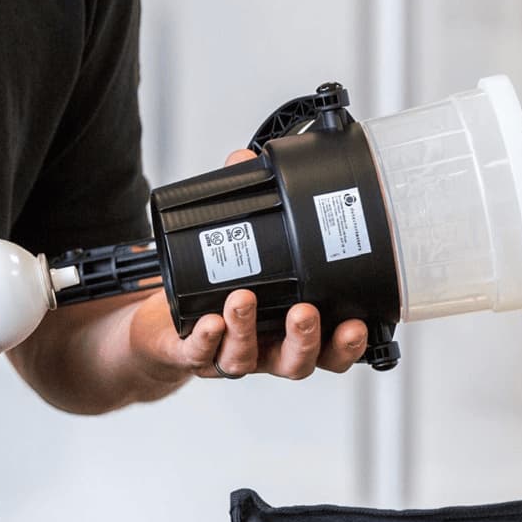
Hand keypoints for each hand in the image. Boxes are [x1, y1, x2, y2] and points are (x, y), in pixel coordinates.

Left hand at [129, 149, 367, 383]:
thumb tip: (245, 158)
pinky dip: (206, 339)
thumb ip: (245, 205)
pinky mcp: (188, 354)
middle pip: (295, 362)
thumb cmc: (215, 295)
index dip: (346, 344)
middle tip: (304, 311)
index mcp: (288, 333)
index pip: (329, 349)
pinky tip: (209, 322)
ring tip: (243, 300)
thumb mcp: (238, 252)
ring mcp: (226, 354)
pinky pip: (198, 354)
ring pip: (245, 359)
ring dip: (246, 330)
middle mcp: (263, 351)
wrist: (163, 330)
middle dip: (304, 338)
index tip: (358, 324)